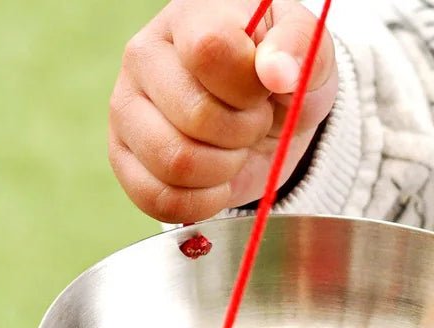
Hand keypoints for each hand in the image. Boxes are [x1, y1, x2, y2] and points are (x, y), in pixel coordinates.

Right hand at [109, 0, 337, 223]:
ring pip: (175, 162)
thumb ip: (301, 48)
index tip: (262, 90)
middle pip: (194, 117)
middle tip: (251, 125)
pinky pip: (158, 199)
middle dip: (241, 134)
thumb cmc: (280, 77)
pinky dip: (200, 202)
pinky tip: (215, 180)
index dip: (247, 88)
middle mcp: (144, 56)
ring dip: (221, 170)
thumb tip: (278, 71)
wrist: (264, 117)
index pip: (209, 51)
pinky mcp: (123, 158)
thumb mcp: (310, 53)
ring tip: (232, 150)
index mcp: (190, 17)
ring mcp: (127, 108)